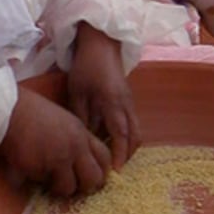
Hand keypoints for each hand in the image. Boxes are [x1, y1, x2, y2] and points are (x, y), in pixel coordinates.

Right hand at [0, 86, 112, 196]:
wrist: (10, 110)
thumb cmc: (34, 113)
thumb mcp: (65, 121)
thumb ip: (77, 139)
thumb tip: (83, 161)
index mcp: (81, 134)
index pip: (104, 158)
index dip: (101, 171)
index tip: (94, 177)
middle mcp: (73, 148)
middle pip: (93, 179)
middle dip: (85, 187)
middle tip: (75, 186)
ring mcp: (56, 159)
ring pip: (68, 188)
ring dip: (59, 188)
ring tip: (49, 179)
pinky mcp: (38, 169)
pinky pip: (43, 185)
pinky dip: (38, 181)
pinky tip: (31, 169)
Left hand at [67, 23, 138, 169]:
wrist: (102, 43)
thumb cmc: (86, 65)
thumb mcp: (77, 92)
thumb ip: (81, 116)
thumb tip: (83, 140)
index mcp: (113, 102)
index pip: (121, 134)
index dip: (119, 154)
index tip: (114, 171)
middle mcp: (126, 103)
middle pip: (135, 135)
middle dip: (127, 154)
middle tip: (114, 168)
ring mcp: (130, 100)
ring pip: (136, 129)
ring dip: (128, 145)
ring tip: (112, 157)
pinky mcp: (128, 98)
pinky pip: (132, 121)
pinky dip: (126, 134)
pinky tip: (110, 139)